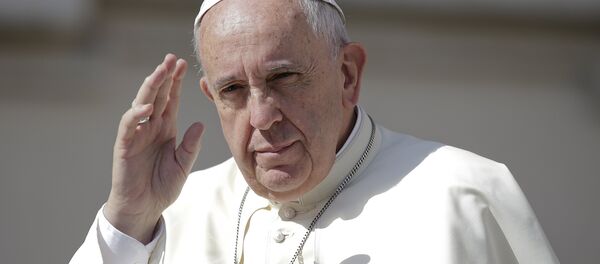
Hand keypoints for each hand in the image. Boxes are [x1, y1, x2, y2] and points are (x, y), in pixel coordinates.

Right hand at [104, 54, 203, 242]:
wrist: (144, 208)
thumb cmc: (162, 186)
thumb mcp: (183, 165)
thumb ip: (190, 146)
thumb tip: (200, 124)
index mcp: (165, 128)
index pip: (171, 100)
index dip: (176, 82)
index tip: (183, 64)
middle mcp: (150, 127)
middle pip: (156, 96)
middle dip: (163, 77)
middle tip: (171, 58)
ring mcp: (136, 134)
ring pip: (141, 104)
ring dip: (150, 87)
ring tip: (160, 72)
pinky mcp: (124, 145)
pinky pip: (129, 125)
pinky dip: (136, 114)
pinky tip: (147, 107)